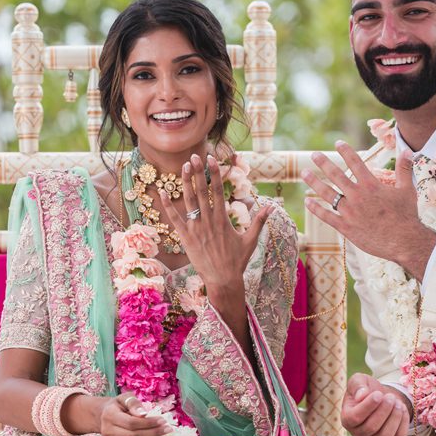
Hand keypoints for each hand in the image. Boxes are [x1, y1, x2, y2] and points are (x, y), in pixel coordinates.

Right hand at [98, 393, 169, 435]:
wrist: (103, 415)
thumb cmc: (118, 404)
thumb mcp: (125, 398)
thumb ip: (134, 404)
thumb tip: (144, 414)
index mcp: (109, 415)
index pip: (131, 422)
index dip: (148, 423)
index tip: (162, 420)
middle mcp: (107, 430)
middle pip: (134, 435)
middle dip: (153, 432)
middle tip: (168, 428)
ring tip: (164, 431)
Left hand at [159, 153, 272, 302]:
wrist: (222, 280)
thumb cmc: (237, 261)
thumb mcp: (250, 240)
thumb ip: (259, 221)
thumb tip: (271, 207)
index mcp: (223, 219)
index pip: (218, 190)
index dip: (215, 173)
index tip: (212, 159)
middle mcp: (208, 221)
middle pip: (202, 191)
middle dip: (198, 172)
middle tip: (194, 156)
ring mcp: (195, 228)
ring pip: (188, 201)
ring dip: (186, 183)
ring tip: (184, 167)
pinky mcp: (185, 237)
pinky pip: (174, 218)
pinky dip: (168, 205)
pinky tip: (163, 192)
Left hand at [301, 141, 435, 278]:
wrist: (403, 241)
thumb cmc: (407, 215)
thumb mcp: (407, 189)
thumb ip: (404, 169)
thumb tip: (408, 151)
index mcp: (371, 185)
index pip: (355, 162)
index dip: (346, 151)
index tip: (338, 143)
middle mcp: (357, 195)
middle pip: (336, 175)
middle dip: (323, 163)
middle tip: (314, 155)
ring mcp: (349, 212)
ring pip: (327, 194)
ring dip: (314, 182)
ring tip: (304, 173)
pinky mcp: (345, 227)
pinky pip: (326, 216)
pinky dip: (315, 208)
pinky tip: (307, 201)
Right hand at [342, 373, 410, 435]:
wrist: (380, 397)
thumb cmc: (367, 389)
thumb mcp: (359, 380)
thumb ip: (358, 385)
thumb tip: (361, 396)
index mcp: (347, 419)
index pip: (355, 418)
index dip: (368, 406)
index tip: (378, 394)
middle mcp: (358, 434)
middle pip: (371, 427)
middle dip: (384, 410)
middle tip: (390, 397)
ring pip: (385, 435)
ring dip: (394, 417)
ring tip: (397, 402)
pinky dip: (403, 422)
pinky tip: (402, 408)